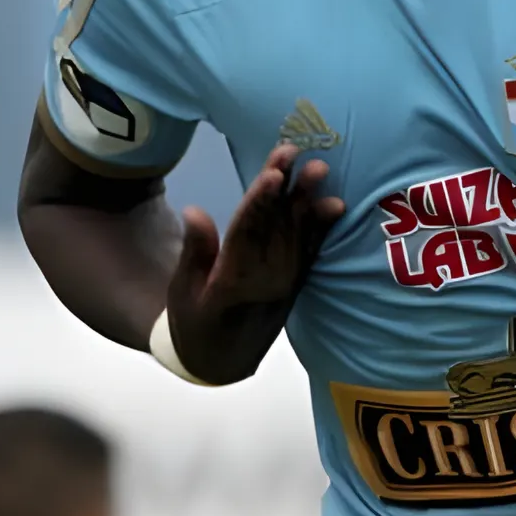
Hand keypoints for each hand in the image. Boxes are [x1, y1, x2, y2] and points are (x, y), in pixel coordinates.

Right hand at [165, 143, 345, 383]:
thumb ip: (194, 252)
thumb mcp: (181, 292)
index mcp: (231, 283)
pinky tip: (334, 206)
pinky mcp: (296, 286)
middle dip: (286, 188)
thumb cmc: (193, 322)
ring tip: (319, 169)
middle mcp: (264, 282)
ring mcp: (284, 284)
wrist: (221, 364)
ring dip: (308, 200)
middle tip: (295, 152)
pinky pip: (311, 252)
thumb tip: (194, 211)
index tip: (272, 175)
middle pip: (276, 227)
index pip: (247, 234)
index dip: (260, 203)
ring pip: (297, 235)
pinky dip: (322, 228)